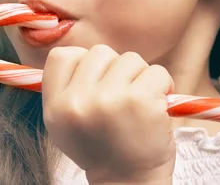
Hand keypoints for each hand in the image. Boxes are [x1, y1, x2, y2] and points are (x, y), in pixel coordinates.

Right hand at [42, 44, 175, 184]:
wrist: (129, 183)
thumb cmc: (101, 149)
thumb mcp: (64, 124)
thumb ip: (64, 89)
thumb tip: (70, 49)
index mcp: (56, 105)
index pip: (63, 55)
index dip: (82, 62)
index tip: (95, 80)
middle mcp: (78, 101)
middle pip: (100, 52)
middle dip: (115, 69)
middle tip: (120, 95)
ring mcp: (110, 100)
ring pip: (130, 59)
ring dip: (140, 76)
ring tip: (138, 103)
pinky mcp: (142, 102)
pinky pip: (157, 72)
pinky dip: (163, 86)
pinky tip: (156, 107)